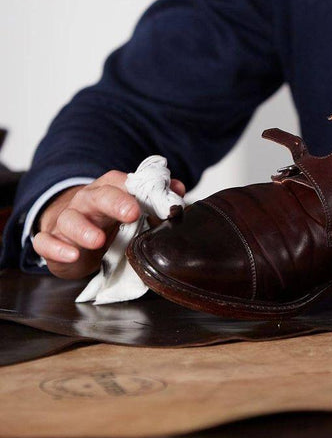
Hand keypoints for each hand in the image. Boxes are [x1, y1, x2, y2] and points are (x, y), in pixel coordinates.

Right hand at [33, 170, 185, 279]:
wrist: (71, 233)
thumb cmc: (106, 219)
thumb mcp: (130, 208)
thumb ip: (155, 200)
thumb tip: (179, 189)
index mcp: (108, 191)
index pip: (120, 182)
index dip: (135, 188)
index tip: (155, 199)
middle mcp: (87, 202)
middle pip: (98, 197)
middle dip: (115, 203)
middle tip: (132, 213)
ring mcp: (67, 221)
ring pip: (71, 220)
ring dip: (84, 230)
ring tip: (97, 240)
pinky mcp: (52, 241)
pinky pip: (46, 242)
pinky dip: (56, 248)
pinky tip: (71, 255)